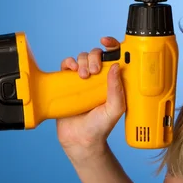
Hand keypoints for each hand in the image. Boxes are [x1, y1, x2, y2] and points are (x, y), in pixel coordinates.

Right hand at [56, 37, 124, 161]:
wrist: (80, 141)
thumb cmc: (101, 126)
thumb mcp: (115, 109)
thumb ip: (117, 89)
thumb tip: (116, 67)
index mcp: (114, 80)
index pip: (115, 57)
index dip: (112, 45)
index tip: (106, 42)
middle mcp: (99, 78)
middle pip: (96, 54)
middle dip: (94, 56)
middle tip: (94, 71)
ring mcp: (83, 80)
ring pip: (81, 58)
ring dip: (81, 61)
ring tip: (83, 76)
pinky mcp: (68, 84)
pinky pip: (66, 66)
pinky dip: (68, 63)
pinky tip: (70, 70)